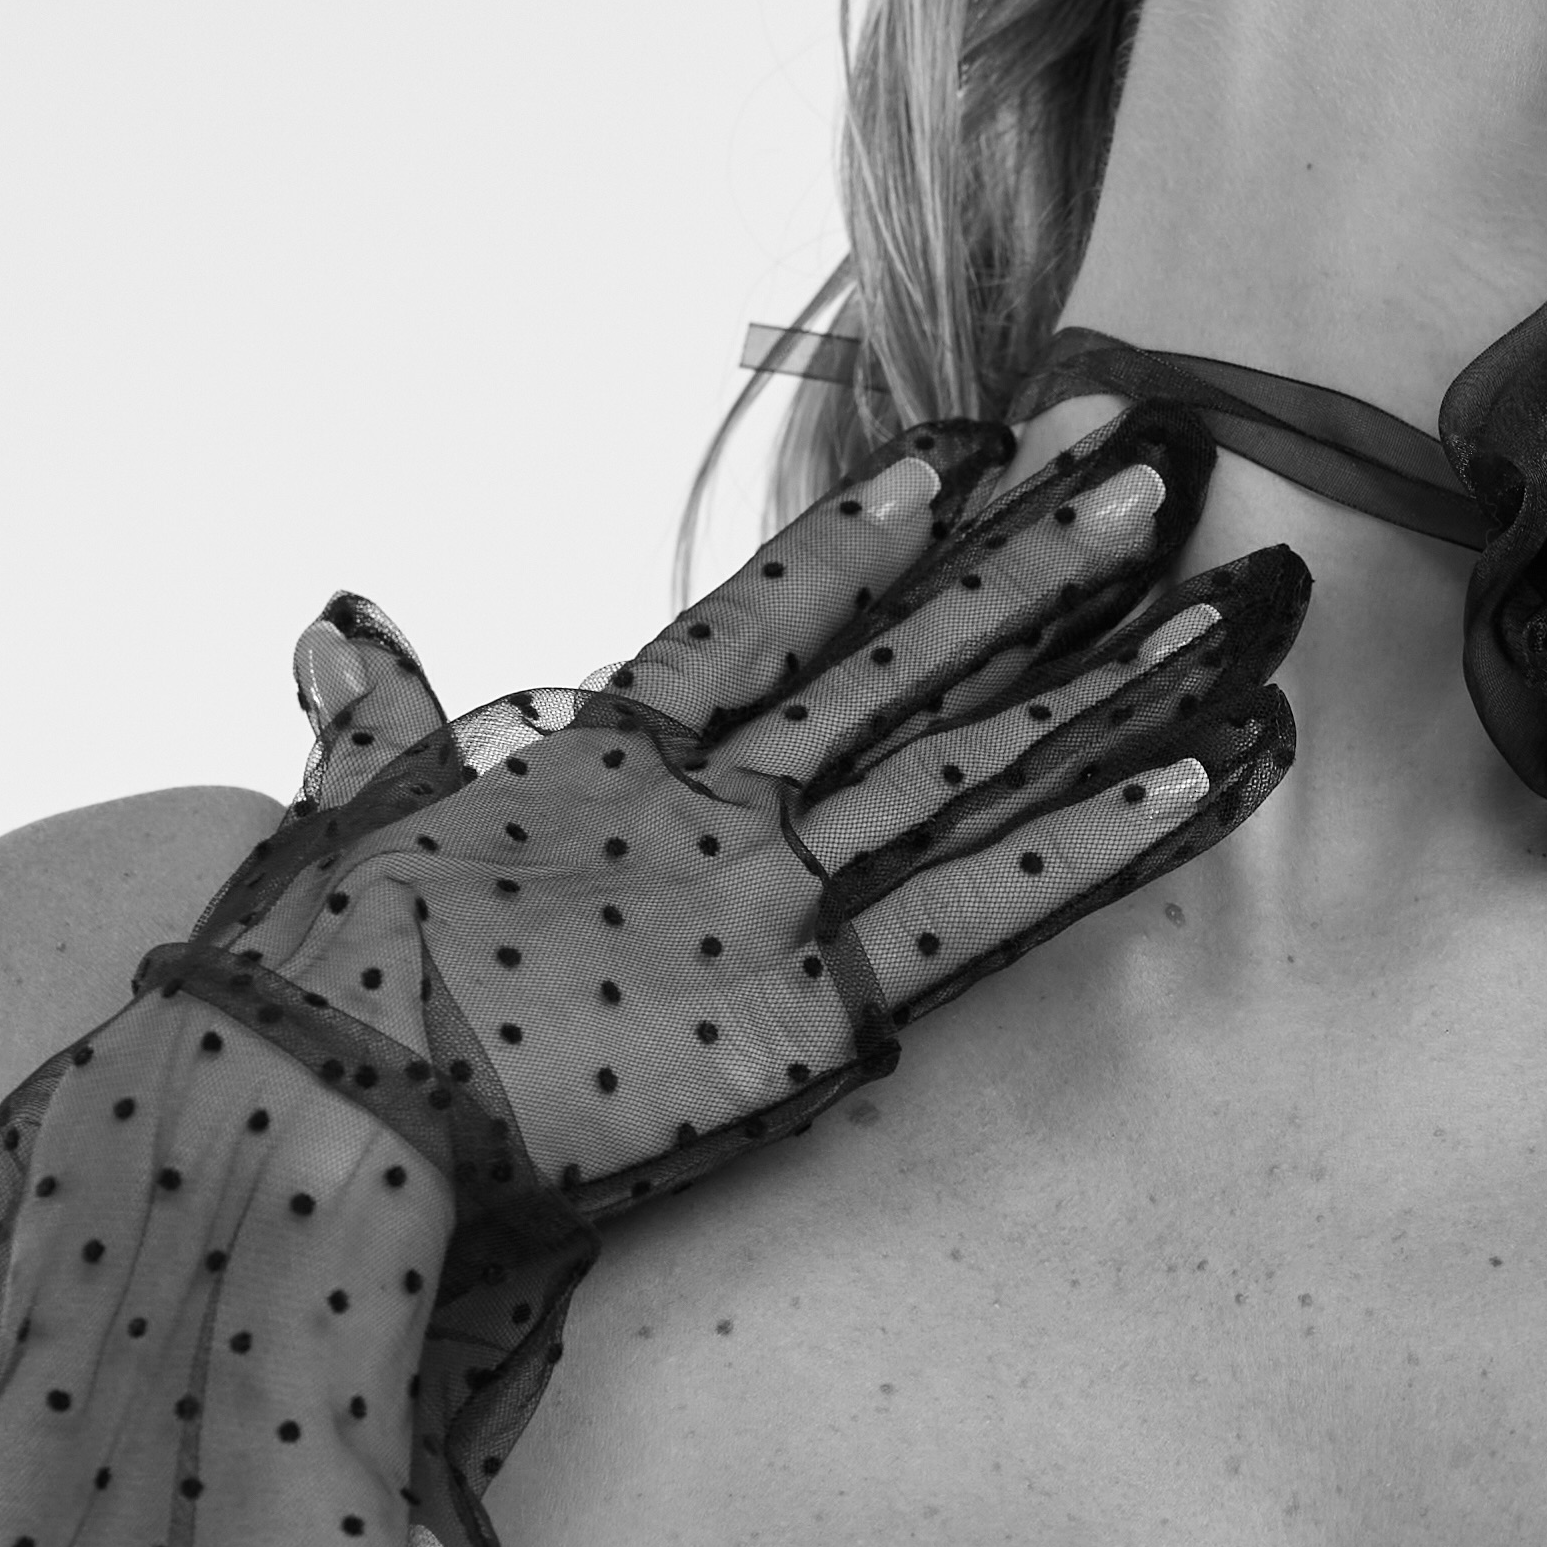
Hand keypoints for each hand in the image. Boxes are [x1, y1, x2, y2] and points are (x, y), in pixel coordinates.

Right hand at [168, 387, 1297, 1229]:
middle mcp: (715, 797)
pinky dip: (1108, 840)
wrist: (317, 1102)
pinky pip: (996, 908)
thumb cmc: (308, 984)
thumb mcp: (342, 821)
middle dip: (1045, 557)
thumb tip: (336, 621)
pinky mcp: (815, 1010)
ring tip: (1238, 596)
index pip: (776, 607)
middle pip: (915, 654)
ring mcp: (775, 894)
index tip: (979, 444)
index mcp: (610, 748)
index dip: (884, 524)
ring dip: (1123, 675)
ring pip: (987, 759)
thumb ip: (369, 717)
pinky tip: (1211, 775)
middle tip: (1155, 456)